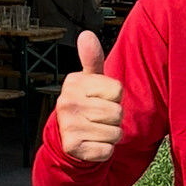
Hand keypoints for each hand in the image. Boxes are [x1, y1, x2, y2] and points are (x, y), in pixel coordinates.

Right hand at [53, 32, 121, 162]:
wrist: (68, 138)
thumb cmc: (85, 105)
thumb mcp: (90, 81)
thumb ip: (92, 59)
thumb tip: (87, 35)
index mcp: (74, 83)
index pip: (117, 89)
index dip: (114, 97)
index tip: (101, 99)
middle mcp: (67, 103)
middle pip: (117, 112)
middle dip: (114, 118)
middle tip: (99, 118)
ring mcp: (69, 126)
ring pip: (115, 132)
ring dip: (111, 135)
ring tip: (96, 130)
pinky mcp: (73, 147)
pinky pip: (107, 150)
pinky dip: (105, 150)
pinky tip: (92, 143)